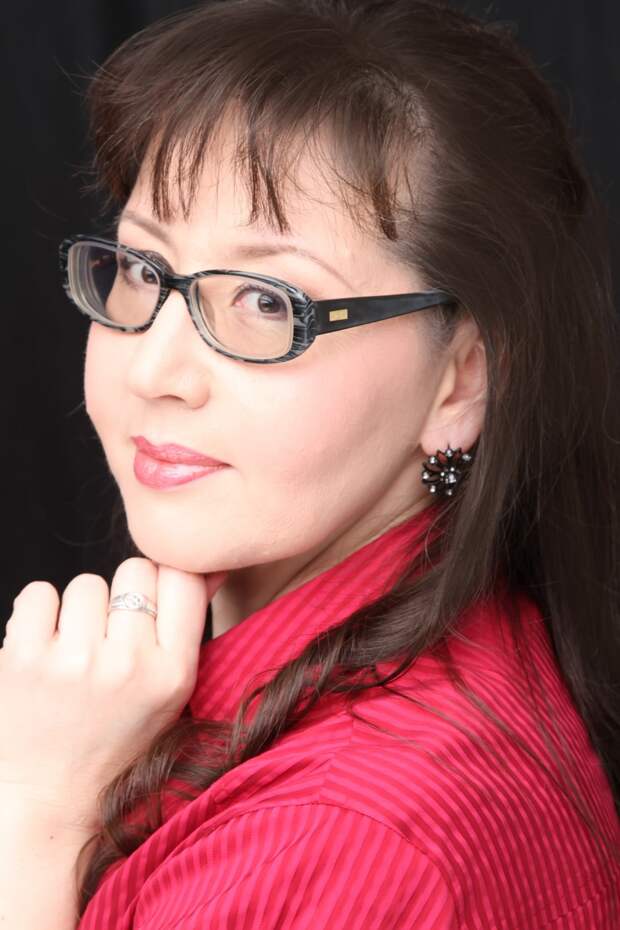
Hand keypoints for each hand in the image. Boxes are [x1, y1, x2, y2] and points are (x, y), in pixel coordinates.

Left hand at [0, 558, 227, 829]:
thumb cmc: (114, 742)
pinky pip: (39, 594)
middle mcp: (130, 665)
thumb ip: (186, 629)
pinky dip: (38, 616)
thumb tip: (208, 567)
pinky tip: (44, 650)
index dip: (164, 580)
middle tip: (110, 637)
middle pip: (135, 569)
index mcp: (174, 673)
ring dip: (78, 611)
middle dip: (121, 596)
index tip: (150, 602)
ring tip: (75, 653)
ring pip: (86, 583)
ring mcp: (76, 661)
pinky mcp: (25, 659)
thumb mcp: (171, 695)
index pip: (184, 577)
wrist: (48, 802)